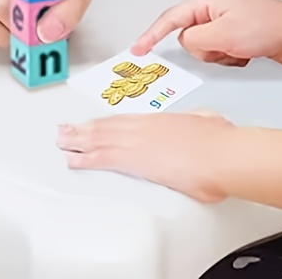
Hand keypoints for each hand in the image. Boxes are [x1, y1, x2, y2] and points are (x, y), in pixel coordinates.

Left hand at [57, 110, 231, 201]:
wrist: (219, 154)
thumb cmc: (217, 140)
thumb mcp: (206, 120)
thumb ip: (197, 120)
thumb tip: (202, 120)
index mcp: (156, 120)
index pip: (122, 121)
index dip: (104, 123)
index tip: (92, 124)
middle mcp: (141, 128)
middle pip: (105, 128)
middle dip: (83, 130)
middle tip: (65, 130)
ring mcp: (134, 142)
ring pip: (98, 140)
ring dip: (76, 140)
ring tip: (61, 141)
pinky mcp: (133, 161)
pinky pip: (101, 158)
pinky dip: (85, 158)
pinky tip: (73, 160)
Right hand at [132, 0, 281, 66]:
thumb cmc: (267, 27)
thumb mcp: (223, 35)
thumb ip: (194, 40)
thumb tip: (186, 44)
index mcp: (206, 1)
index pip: (170, 18)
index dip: (151, 34)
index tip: (139, 49)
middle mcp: (213, 9)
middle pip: (189, 38)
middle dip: (205, 49)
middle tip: (226, 48)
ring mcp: (225, 23)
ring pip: (204, 48)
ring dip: (220, 55)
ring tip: (240, 50)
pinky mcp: (236, 36)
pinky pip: (219, 53)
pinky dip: (230, 58)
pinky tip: (246, 54)